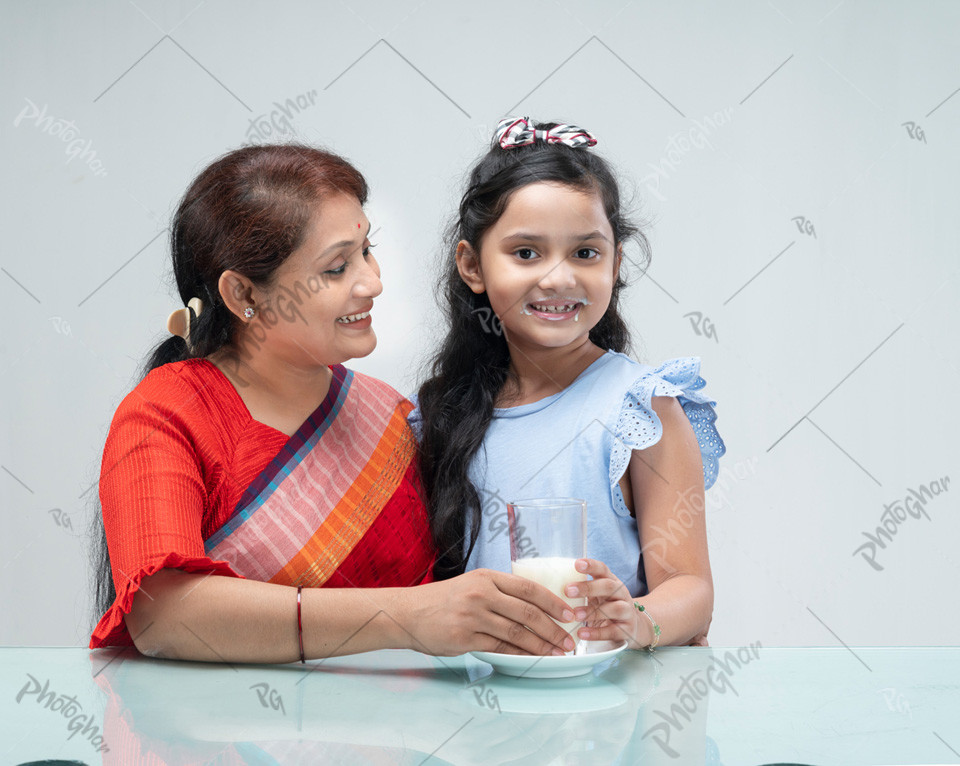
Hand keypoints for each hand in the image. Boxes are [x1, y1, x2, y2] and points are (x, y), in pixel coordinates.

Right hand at [400, 569, 576, 656]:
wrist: (408, 613)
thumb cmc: (443, 600)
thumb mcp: (472, 585)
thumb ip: (499, 592)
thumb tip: (535, 607)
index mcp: (487, 577)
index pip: (529, 588)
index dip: (553, 602)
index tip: (570, 614)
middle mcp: (481, 594)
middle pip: (527, 612)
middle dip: (553, 629)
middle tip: (569, 641)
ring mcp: (472, 616)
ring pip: (516, 632)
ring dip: (541, 645)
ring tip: (556, 653)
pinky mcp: (464, 638)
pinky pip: (499, 647)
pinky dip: (519, 655)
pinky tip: (531, 659)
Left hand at [564, 559, 649, 649]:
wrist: (635, 627)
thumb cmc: (608, 606)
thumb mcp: (599, 594)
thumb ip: (583, 588)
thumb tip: (551, 583)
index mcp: (611, 581)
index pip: (603, 569)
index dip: (591, 565)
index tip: (577, 564)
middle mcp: (621, 594)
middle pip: (608, 586)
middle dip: (588, 587)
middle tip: (568, 590)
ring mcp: (626, 611)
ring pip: (614, 608)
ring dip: (593, 611)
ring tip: (575, 615)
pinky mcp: (627, 630)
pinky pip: (613, 631)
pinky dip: (596, 633)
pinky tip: (582, 633)